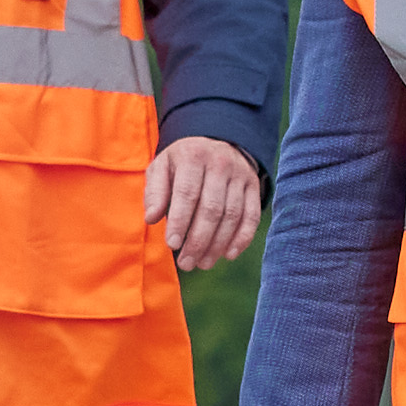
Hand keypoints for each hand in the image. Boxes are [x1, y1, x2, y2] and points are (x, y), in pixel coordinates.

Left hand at [145, 137, 264, 272]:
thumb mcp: (161, 167)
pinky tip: (228, 254)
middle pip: (212, 208)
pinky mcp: (254, 186)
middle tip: (186, 263)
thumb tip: (150, 219)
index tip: (172, 245)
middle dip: (198, 240)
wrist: (215, 141)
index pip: (187, 193)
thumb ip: (154, 192)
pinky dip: (242, 238)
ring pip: (232, 215)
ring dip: (218, 244)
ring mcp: (240, 175)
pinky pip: (252, 216)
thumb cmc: (181, 162)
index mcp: (193, 156)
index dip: (179, 221)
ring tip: (203, 263)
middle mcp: (220, 163)